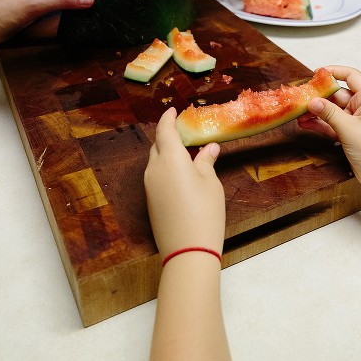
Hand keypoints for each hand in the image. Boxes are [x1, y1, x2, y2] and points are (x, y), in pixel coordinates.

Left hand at [145, 107, 225, 258]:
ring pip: (155, 162)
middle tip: (183, 133)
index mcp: (170, 158)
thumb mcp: (211, 183)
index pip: (164, 131)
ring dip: (167, 154)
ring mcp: (149, 186)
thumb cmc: (205, 212)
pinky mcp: (150, 201)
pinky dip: (165, 170)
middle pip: (157, 145)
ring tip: (185, 155)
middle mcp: (154, 169)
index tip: (173, 111)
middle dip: (167, 136)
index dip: (168, 119)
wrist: (188, 249)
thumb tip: (209, 148)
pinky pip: (155, 177)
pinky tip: (181, 176)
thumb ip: (206, 162)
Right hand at [297, 66, 360, 194]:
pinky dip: (319, 124)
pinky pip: (331, 125)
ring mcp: (355, 123)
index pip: (352, 76)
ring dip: (316, 112)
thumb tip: (312, 101)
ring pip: (332, 111)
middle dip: (319, 95)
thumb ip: (330, 114)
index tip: (317, 73)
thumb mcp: (350, 130)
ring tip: (298, 112)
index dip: (335, 71)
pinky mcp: (349, 136)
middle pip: (337, 94)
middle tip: (301, 97)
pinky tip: (305, 124)